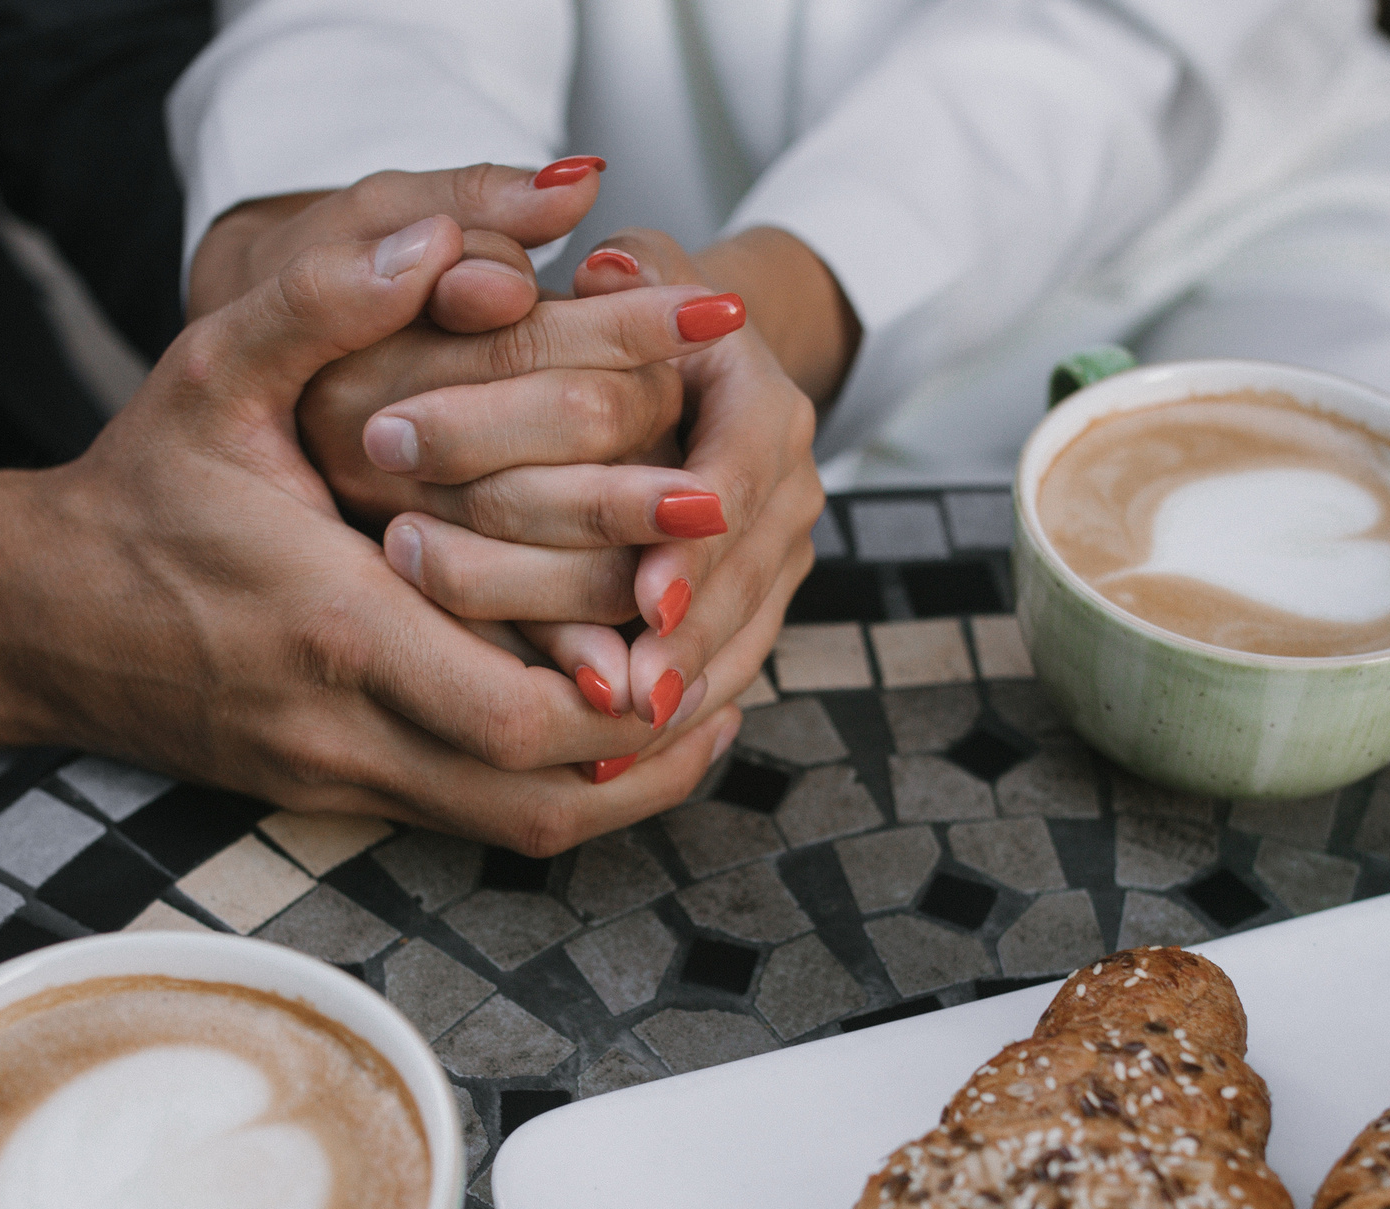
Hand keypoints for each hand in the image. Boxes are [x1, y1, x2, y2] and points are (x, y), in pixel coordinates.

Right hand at [0, 216, 739, 853]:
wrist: (34, 619)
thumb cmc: (135, 491)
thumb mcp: (213, 372)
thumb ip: (326, 300)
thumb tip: (443, 236)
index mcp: (331, 628)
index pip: (513, 709)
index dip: (626, 690)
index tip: (697, 632)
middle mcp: (345, 728)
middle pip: (541, 796)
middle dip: (654, 750)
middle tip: (730, 668)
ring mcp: (342, 779)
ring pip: (519, 829)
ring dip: (624, 784)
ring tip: (706, 708)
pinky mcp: (341, 797)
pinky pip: (481, 821)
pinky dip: (565, 787)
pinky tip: (621, 726)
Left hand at [386, 226, 821, 736]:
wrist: (700, 361)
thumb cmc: (640, 311)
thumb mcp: (633, 270)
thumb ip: (615, 276)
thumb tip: (599, 271)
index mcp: (765, 402)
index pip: (739, 480)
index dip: (695, 542)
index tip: (646, 599)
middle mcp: (790, 488)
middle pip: (740, 577)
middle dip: (676, 639)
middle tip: (612, 694)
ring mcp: (780, 556)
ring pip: (738, 636)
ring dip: (676, 691)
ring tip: (610, 741)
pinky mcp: (754, 605)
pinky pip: (725, 669)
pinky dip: (676, 714)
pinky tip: (617, 757)